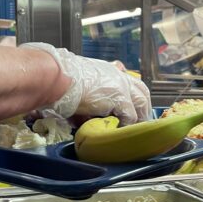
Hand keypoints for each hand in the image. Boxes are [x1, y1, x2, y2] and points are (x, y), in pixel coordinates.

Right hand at [20, 43, 151, 124]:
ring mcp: (120, 85)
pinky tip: (122, 130)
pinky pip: (130, 115)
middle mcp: (118, 76)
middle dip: (145, 107)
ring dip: (140, 117)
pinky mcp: (119, 97)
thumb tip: (85, 112)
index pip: (131, 82)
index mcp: (109, 71)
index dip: (136, 96)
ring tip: (136, 130)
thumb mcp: (79, 82)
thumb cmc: (61, 81)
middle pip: (142, 91)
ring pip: (141, 103)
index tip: (137, 107)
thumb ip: (89, 92)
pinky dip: (128, 124)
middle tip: (144, 122)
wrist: (57, 77)